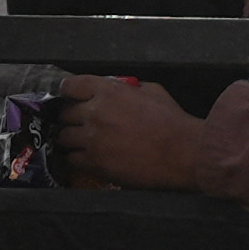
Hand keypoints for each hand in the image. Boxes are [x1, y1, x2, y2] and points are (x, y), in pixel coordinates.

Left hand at [55, 73, 209, 191]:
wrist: (184, 154)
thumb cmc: (173, 123)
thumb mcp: (153, 91)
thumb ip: (130, 88)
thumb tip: (122, 89)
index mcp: (108, 91)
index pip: (70, 85)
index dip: (68, 91)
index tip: (71, 97)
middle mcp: (95, 113)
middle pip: (64, 113)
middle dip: (72, 116)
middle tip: (82, 122)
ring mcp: (93, 140)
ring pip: (64, 137)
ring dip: (72, 138)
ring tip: (84, 142)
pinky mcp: (95, 163)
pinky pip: (73, 159)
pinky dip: (79, 158)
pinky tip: (90, 157)